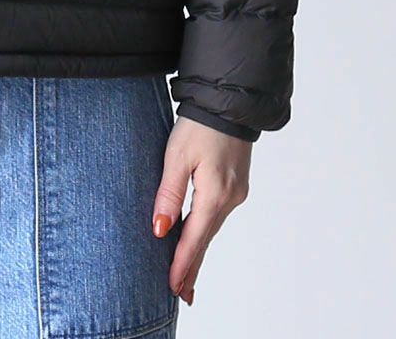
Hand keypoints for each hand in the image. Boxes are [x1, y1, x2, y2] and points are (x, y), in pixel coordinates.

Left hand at [150, 117, 251, 307]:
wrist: (229, 102)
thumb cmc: (200, 125)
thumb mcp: (177, 155)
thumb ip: (169, 193)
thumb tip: (159, 229)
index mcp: (215, 194)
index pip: (194, 239)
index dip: (182, 265)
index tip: (174, 288)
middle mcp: (230, 198)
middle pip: (205, 239)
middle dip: (192, 266)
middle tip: (181, 294)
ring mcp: (235, 192)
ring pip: (211, 227)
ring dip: (197, 249)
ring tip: (184, 275)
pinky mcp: (235, 184)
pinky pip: (216, 214)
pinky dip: (205, 231)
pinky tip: (196, 239)